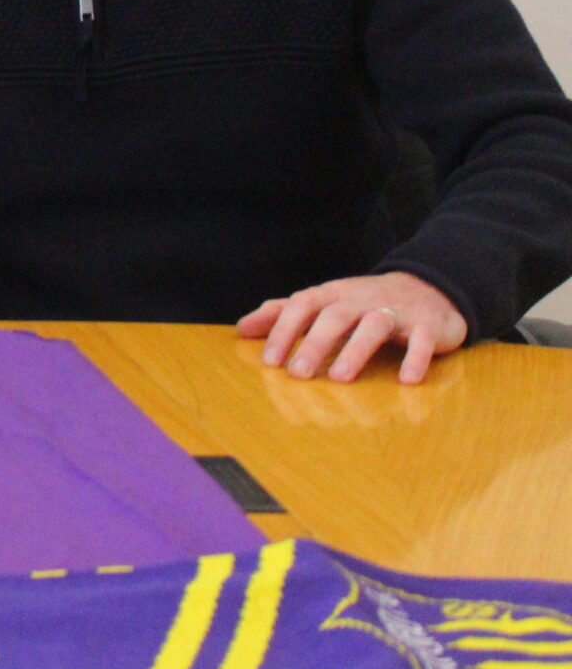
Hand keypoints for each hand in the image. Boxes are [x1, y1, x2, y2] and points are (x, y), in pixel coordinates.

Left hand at [237, 271, 466, 384]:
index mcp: (333, 294)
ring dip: (356, 351)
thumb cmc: (363, 303)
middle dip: (314, 343)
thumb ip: (283, 315)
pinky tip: (407, 380)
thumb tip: (241, 329)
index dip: (284, 329)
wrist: (428, 288)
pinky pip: (422, 339)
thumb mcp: (323, 303)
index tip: (269, 360)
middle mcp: (362, 299)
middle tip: (298, 375)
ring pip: (375, 325)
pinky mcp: (427, 325)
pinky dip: (416, 358)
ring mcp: (396, 311)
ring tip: (340, 378)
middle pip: (335, 316)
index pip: (302, 305)